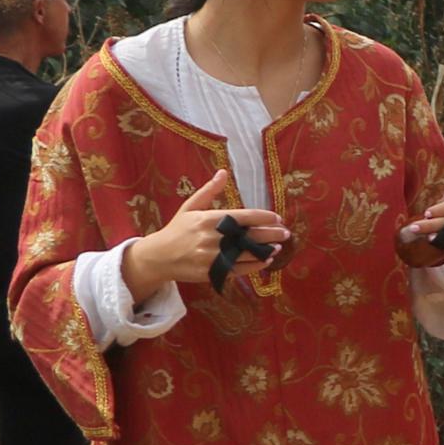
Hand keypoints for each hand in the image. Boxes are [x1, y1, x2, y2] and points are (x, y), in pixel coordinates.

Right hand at [122, 170, 291, 302]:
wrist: (157, 257)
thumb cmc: (177, 230)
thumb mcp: (190, 207)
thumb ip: (209, 191)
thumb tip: (223, 172)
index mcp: (209, 219)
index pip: (244, 217)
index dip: (264, 217)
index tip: (277, 218)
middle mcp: (212, 238)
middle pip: (250, 236)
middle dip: (271, 234)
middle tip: (285, 233)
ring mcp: (212, 257)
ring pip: (247, 254)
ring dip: (265, 251)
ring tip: (278, 247)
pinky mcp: (212, 272)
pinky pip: (239, 270)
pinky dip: (254, 266)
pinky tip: (265, 260)